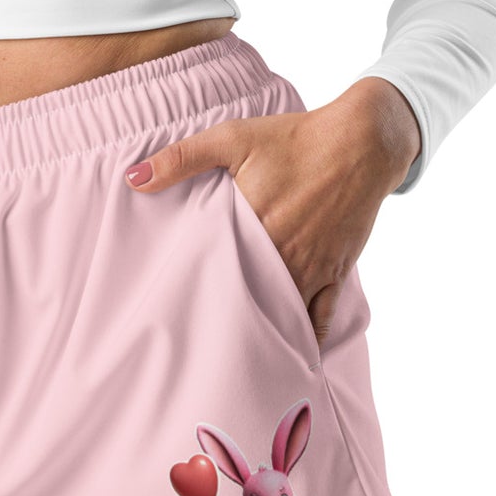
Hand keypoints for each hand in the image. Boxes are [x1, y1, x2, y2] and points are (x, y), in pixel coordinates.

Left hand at [124, 76, 421, 352]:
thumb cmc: (295, 137)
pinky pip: (322, 317)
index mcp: (252, 226)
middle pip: (248, 300)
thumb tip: (133, 178)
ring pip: (282, 315)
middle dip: (225, 320)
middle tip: (199, 345)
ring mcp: (313, 268)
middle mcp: (283, 254)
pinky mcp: (337, 271)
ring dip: (262, 332)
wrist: (362, 142)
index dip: (192, 290)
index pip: (213, 270)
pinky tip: (291, 356)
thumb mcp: (233, 138)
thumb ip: (181, 158)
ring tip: (236, 358)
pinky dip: (306, 337)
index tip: (171, 309)